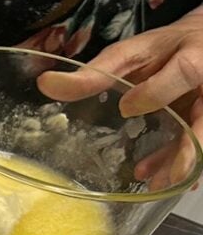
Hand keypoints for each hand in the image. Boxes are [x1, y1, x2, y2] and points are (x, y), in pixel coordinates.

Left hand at [37, 7, 202, 190]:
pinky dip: (176, 162)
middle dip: (189, 148)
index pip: (184, 71)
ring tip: (157, 184)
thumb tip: (46, 83)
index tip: (128, 108)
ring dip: (182, 162)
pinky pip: (198, 145)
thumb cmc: (164, 50)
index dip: (157, 92)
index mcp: (192, 56)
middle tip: (168, 175)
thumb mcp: (130, 54)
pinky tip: (155, 177)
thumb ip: (96, 73)